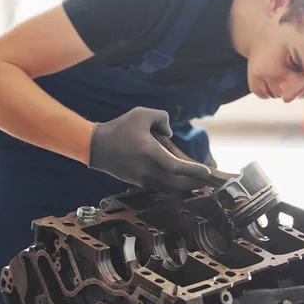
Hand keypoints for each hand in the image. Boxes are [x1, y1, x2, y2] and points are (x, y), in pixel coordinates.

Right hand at [88, 107, 209, 191]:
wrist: (95, 146)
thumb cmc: (119, 128)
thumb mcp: (142, 114)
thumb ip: (162, 118)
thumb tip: (170, 134)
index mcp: (150, 154)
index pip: (177, 167)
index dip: (194, 171)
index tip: (207, 172)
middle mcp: (148, 170)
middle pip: (178, 184)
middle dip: (195, 183)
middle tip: (208, 180)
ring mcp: (143, 179)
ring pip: (170, 189)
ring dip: (185, 187)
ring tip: (198, 182)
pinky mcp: (139, 182)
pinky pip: (162, 188)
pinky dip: (174, 186)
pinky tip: (182, 181)